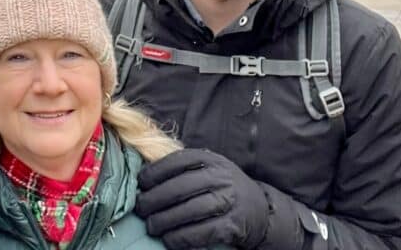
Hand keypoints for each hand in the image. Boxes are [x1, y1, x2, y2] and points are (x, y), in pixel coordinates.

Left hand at [136, 149, 268, 249]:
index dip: (155, 171)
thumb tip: (145, 178)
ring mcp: (229, 201)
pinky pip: (203, 233)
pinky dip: (183, 238)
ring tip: (152, 226)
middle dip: (155, 199)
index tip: (141, 183)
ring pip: (190, 210)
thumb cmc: (223, 188)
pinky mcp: (234, 225)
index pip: (178, 160)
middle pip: (181, 187)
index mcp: (212, 160)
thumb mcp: (209, 169)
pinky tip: (170, 240)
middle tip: (141, 209)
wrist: (259, 210)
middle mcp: (222, 177)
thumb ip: (184, 170)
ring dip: (166, 221)